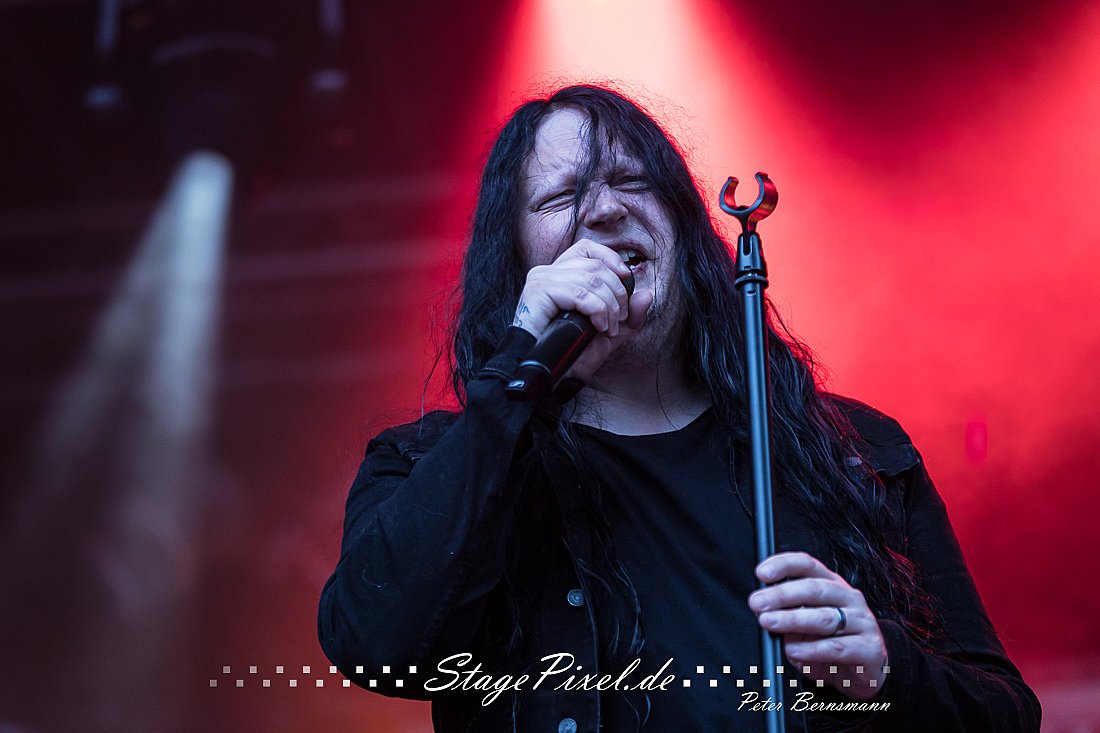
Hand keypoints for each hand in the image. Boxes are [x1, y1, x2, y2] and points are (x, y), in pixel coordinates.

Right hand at [512, 240, 652, 380]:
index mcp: (560, 274)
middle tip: (620, 319)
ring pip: (590, 279)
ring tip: (608, 328)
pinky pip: (579, 293)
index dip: (611, 259)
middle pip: (595, 266)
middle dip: (617, 293)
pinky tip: (597, 327)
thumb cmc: (572, 354)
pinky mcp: (539, 291)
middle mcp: (548, 272)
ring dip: (609, 306)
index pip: (587, 248)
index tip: (626, 279)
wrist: (549, 375)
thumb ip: (629, 316)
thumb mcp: (609, 333)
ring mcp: (541, 280)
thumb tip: (647, 295)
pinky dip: (596, 310)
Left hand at [748, 551, 887, 700]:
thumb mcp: (806, 625)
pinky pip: (838, 647)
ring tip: (769, 623)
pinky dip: (813, 650)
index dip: (784, 565)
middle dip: (781, 595)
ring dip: (793, 619)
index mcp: (831, 584)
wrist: (868, 670)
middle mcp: (848, 598)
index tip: (761, 574)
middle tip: (757, 603)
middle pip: (814, 589)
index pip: (807, 565)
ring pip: (825, 617)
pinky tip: (794, 651)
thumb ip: (788, 615)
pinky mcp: (870, 649)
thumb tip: (765, 612)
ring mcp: (862, 622)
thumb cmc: (831, 641)